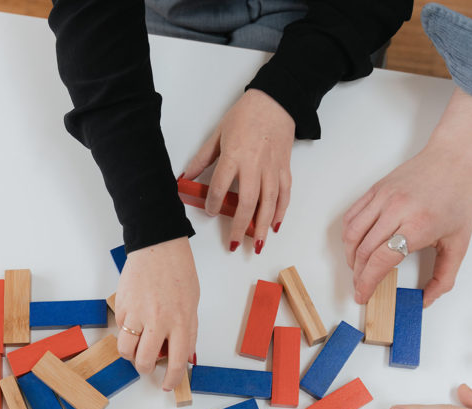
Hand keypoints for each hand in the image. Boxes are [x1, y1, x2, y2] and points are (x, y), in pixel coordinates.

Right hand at [116, 237, 197, 390]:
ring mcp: (137, 314)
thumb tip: (183, 356)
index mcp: (181, 321)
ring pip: (126, 350)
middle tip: (147, 365)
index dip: (172, 379)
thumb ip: (188, 332)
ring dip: (130, 355)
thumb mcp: (192, 304)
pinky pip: (120, 329)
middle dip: (145, 370)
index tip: (168, 385)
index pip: (176, 362)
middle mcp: (158, 321)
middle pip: (145, 361)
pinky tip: (133, 319)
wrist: (158, 247)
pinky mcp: (122, 306)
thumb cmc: (179, 272)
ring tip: (136, 347)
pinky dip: (125, 331)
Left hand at [184, 89, 292, 254]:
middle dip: (241, 227)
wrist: (276, 100)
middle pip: (247, 203)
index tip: (211, 211)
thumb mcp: (218, 134)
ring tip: (258, 245)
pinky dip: (281, 212)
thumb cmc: (246, 114)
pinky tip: (275, 225)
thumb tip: (186, 175)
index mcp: (234, 156)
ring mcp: (272, 168)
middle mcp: (255, 165)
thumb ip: (203, 158)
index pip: (221, 187)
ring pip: (269, 203)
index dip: (213, 203)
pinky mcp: (285, 168)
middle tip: (235, 244)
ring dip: (263, 226)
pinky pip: (284, 195)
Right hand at [342, 88, 471, 305]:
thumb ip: (445, 276)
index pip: (381, 260)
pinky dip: (349, 236)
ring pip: (351, 235)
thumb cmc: (459, 196)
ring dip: (350, 257)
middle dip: (358, 276)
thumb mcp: (460, 242)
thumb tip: (428, 299)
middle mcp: (396, 210)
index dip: (368, 282)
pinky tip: (356, 246)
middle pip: (363, 251)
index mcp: (418, 225)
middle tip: (361, 287)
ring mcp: (383, 197)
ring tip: (358, 269)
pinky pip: (351, 217)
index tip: (363, 295)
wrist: (456, 158)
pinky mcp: (375, 189)